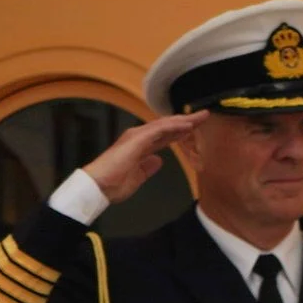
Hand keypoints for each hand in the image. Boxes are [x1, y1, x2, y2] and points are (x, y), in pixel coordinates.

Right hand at [85, 113, 207, 203]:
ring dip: (182, 120)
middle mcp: (139, 138)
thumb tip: (158, 161)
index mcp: (140, 147)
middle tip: (203, 116)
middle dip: (185, 121)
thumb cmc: (114, 183)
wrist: (99, 186)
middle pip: (167, 126)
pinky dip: (173, 126)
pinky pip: (159, 130)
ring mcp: (137, 137)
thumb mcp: (138, 176)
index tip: (194, 129)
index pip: (164, 136)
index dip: (180, 132)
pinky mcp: (137, 139)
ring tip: (199, 117)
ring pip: (164, 124)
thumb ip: (148, 167)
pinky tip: (186, 125)